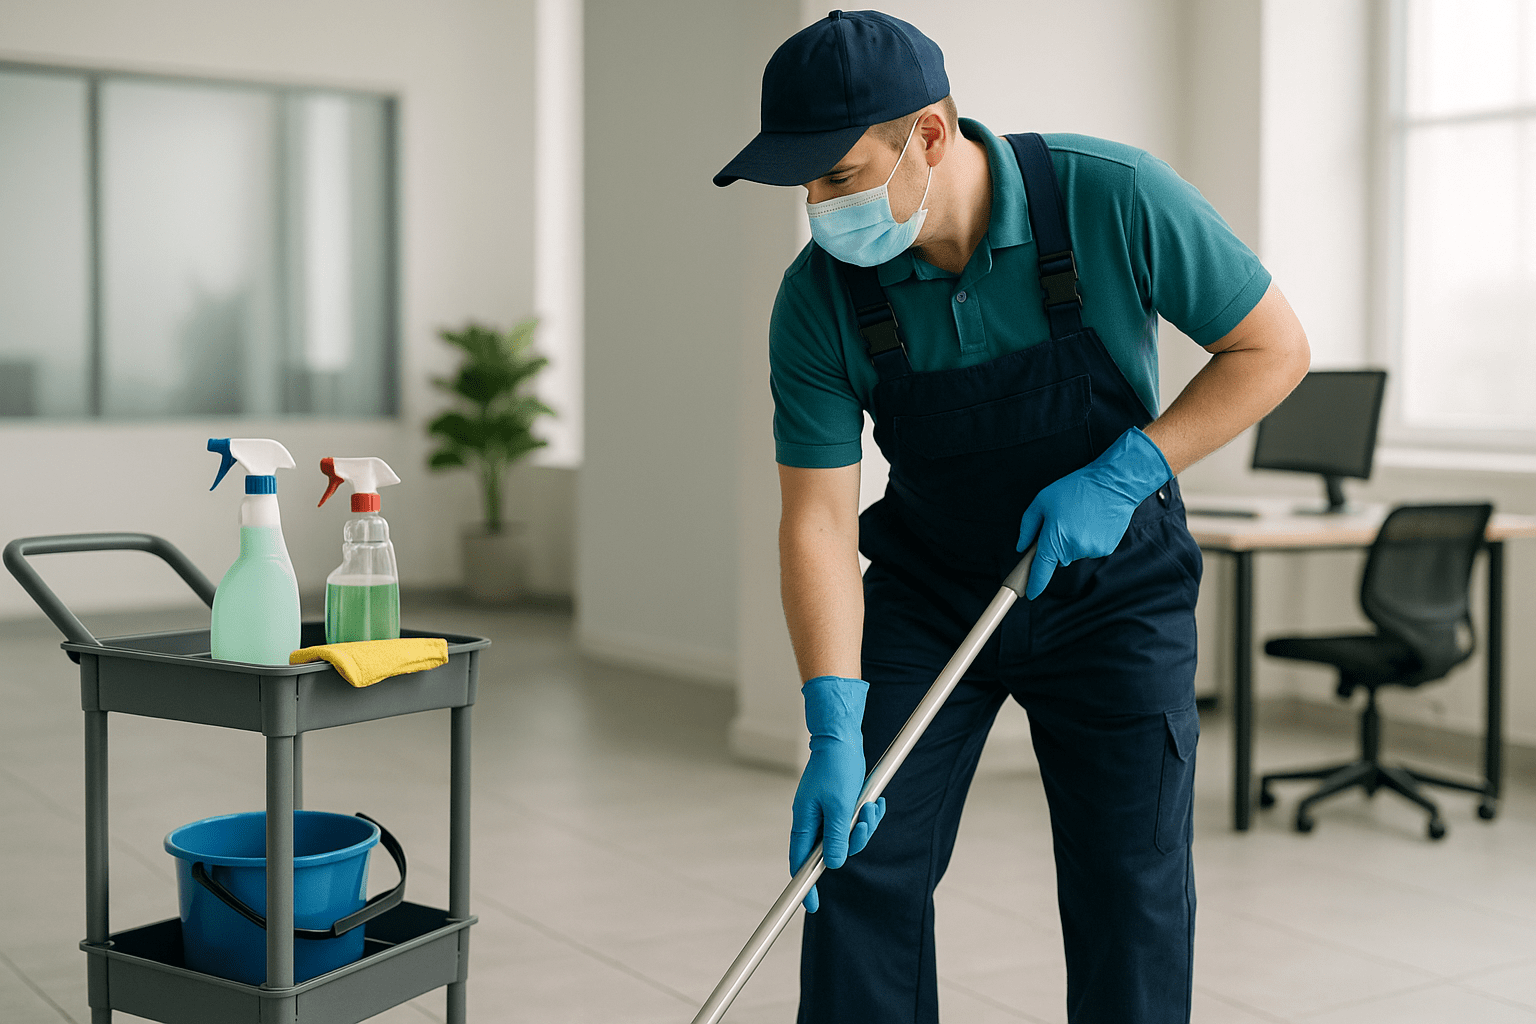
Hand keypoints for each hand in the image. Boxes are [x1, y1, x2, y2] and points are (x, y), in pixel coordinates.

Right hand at [790, 675, 886, 912]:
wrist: (842, 737)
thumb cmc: (838, 768)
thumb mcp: (841, 806)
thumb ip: (836, 837)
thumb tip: (833, 864)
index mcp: (804, 820)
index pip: (799, 862)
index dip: (805, 885)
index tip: (812, 906)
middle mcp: (812, 819)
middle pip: (829, 851)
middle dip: (853, 842)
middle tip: (863, 823)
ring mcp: (825, 812)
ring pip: (846, 837)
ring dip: (864, 827)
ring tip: (871, 808)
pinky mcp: (839, 804)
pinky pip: (853, 822)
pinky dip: (867, 817)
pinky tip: (875, 804)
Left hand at [1015, 427, 1170, 599]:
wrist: (1113, 484)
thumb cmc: (1075, 489)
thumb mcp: (1042, 501)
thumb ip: (1028, 527)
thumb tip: (1022, 547)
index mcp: (1054, 539)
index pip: (1041, 570)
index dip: (1033, 583)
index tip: (1028, 593)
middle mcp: (1073, 550)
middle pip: (1058, 558)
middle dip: (1056, 545)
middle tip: (1063, 521)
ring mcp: (1091, 551)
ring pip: (1074, 553)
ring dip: (1073, 541)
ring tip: (1080, 518)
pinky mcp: (1105, 549)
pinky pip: (1089, 549)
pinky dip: (1088, 539)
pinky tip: (1093, 522)